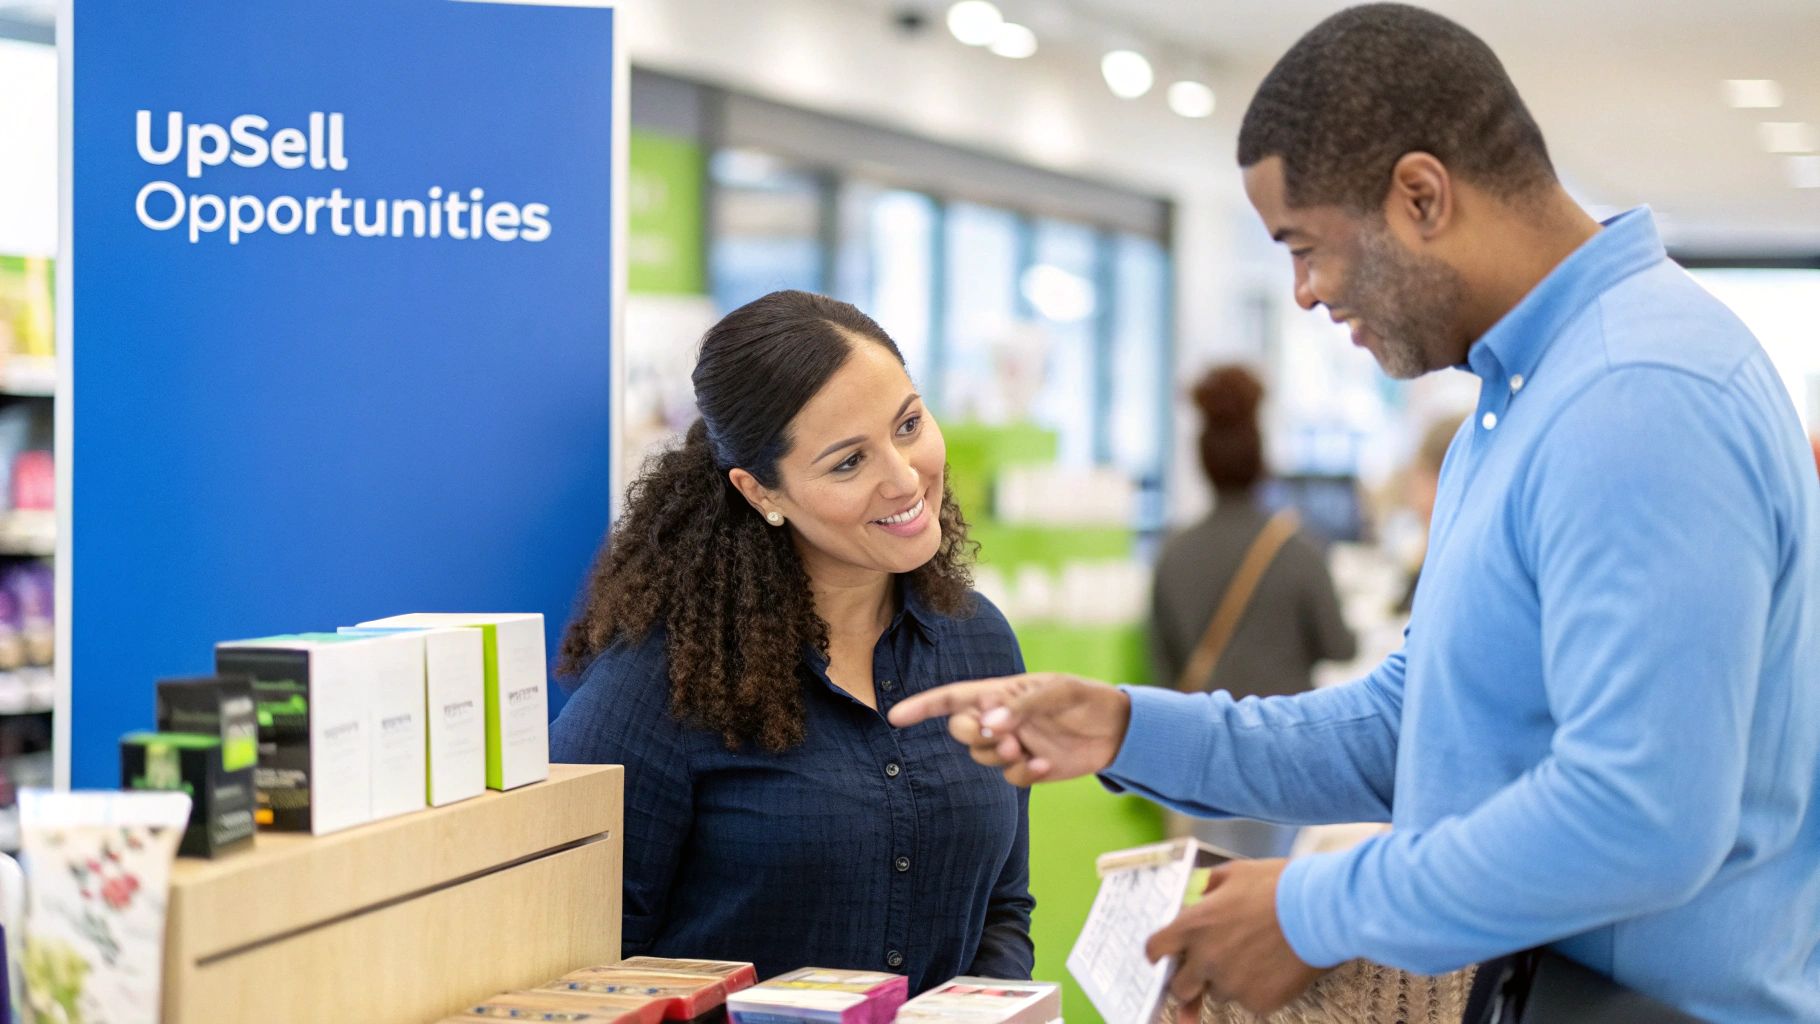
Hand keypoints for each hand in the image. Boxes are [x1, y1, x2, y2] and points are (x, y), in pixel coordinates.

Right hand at [885, 673, 1130, 785]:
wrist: (1116, 729)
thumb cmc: (1084, 698)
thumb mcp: (1057, 692)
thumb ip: (1023, 706)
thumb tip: (991, 724)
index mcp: (1000, 692)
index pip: (952, 698)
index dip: (922, 707)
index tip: (894, 718)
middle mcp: (1001, 718)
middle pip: (961, 730)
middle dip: (973, 736)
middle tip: (1002, 737)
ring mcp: (1013, 743)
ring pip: (982, 756)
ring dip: (998, 756)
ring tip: (1025, 750)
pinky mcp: (1029, 766)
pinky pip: (1010, 777)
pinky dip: (1023, 774)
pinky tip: (1046, 765)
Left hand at [1146, 858, 1325, 1018]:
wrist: (1325, 910)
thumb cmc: (1280, 885)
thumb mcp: (1236, 873)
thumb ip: (1207, 887)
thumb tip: (1196, 896)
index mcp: (1194, 926)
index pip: (1155, 949)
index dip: (1158, 954)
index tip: (1162, 958)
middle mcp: (1206, 959)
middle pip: (1180, 988)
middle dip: (1188, 982)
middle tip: (1206, 970)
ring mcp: (1232, 985)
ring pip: (1218, 993)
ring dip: (1228, 981)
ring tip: (1257, 953)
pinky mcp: (1259, 1002)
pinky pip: (1249, 1002)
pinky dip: (1257, 989)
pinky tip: (1275, 966)